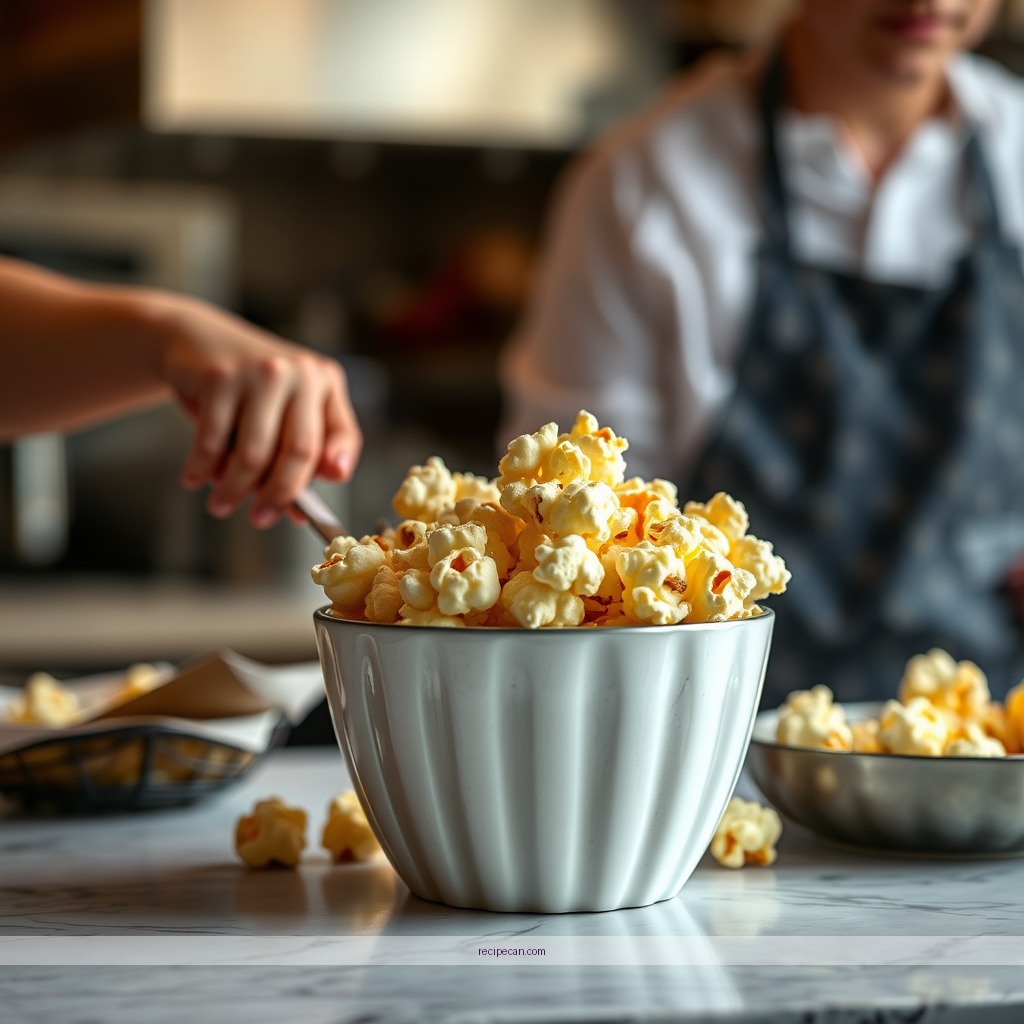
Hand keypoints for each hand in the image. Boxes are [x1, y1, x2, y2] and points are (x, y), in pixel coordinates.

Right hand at [155, 295, 361, 526]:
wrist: (196, 339)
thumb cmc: (247, 390)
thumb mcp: (283, 413)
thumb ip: (299, 456)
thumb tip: (297, 511)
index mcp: (325, 382)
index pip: (342, 438)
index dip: (330, 474)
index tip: (310, 506)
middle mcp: (300, 373)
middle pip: (300, 452)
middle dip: (277, 495)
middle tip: (259, 520)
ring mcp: (261, 372)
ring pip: (254, 453)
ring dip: (234, 489)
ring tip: (220, 505)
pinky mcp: (220, 375)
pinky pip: (213, 440)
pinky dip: (202, 467)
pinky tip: (194, 478)